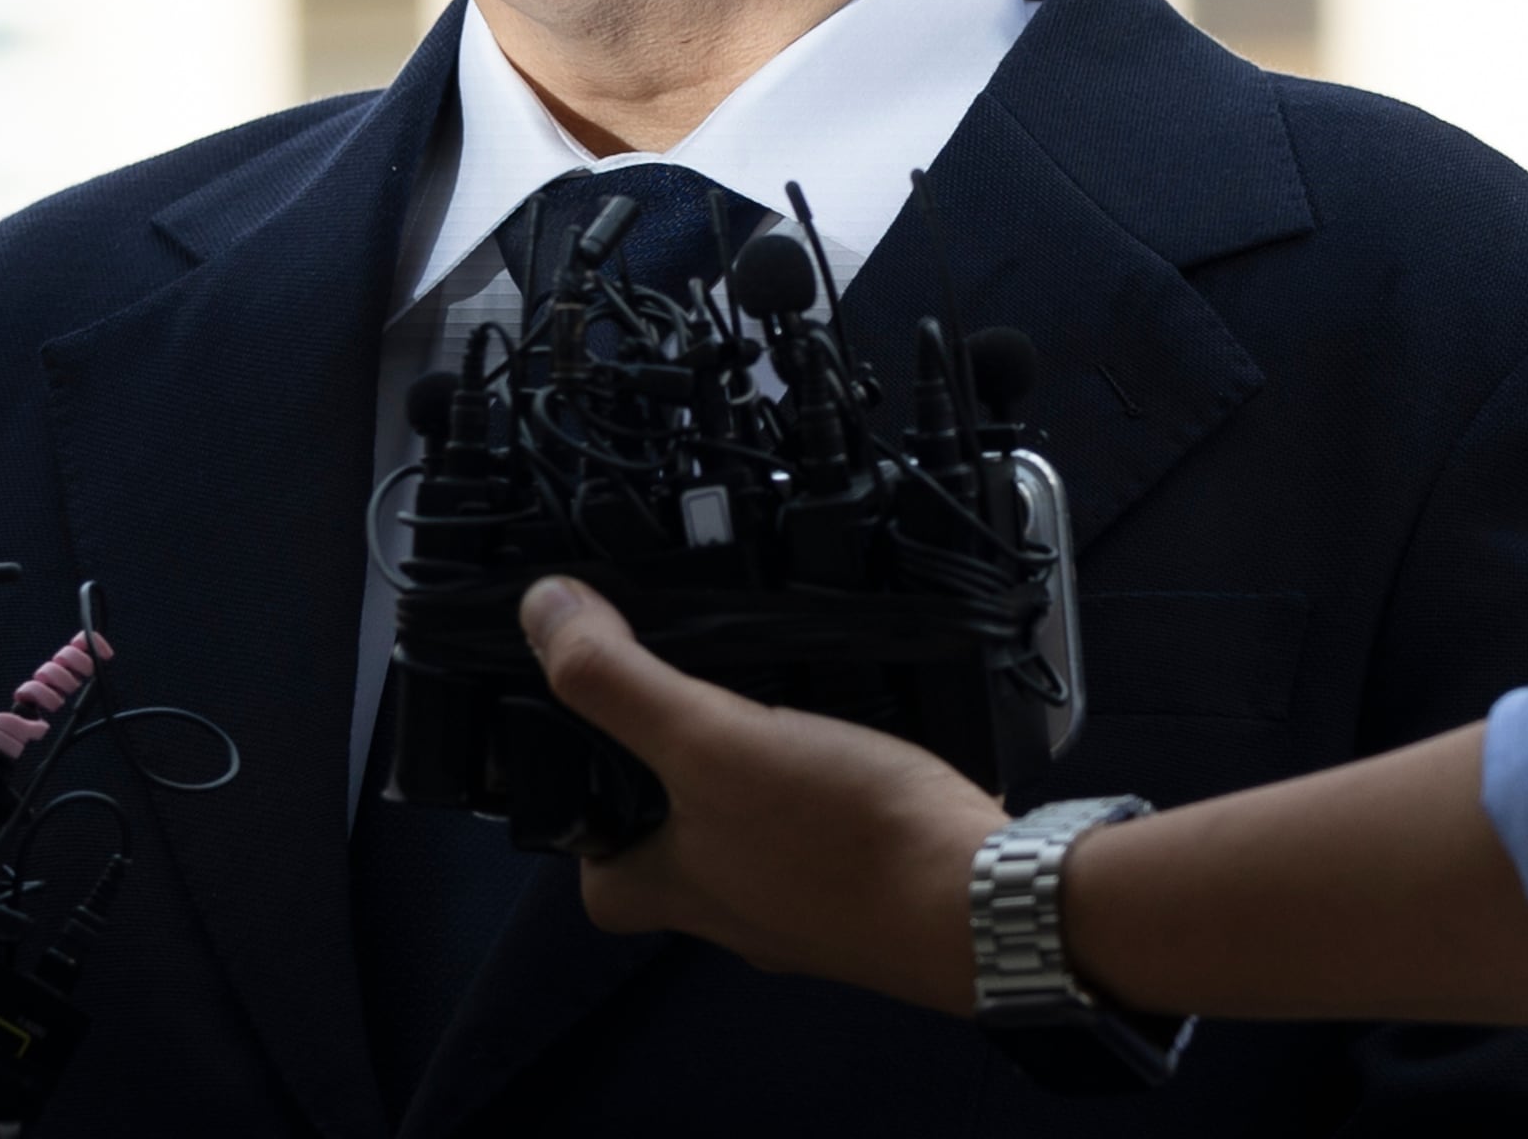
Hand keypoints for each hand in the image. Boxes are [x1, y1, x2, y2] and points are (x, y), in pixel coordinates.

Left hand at [521, 577, 1000, 1016]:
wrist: (987, 902)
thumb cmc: (845, 839)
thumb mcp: (710, 740)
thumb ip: (620, 683)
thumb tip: (540, 613)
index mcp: (675, 892)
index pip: (596, 875)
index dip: (583, 815)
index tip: (592, 745)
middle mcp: (735, 914)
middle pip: (678, 853)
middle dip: (679, 784)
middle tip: (694, 707)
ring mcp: (809, 909)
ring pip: (756, 843)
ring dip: (758, 781)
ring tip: (771, 703)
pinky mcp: (874, 889)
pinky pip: (829, 836)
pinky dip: (830, 790)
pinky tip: (852, 739)